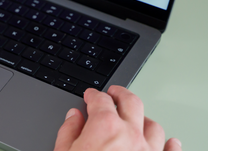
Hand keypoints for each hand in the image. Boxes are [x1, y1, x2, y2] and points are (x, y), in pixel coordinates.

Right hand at [55, 86, 181, 150]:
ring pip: (153, 126)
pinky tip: (169, 142)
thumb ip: (68, 132)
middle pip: (131, 102)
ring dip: (144, 119)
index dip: (93, 95)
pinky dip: (170, 144)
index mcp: (105, 127)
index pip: (100, 100)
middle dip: (120, 94)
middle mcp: (131, 135)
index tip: (90, 96)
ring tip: (137, 119)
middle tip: (114, 93)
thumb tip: (73, 118)